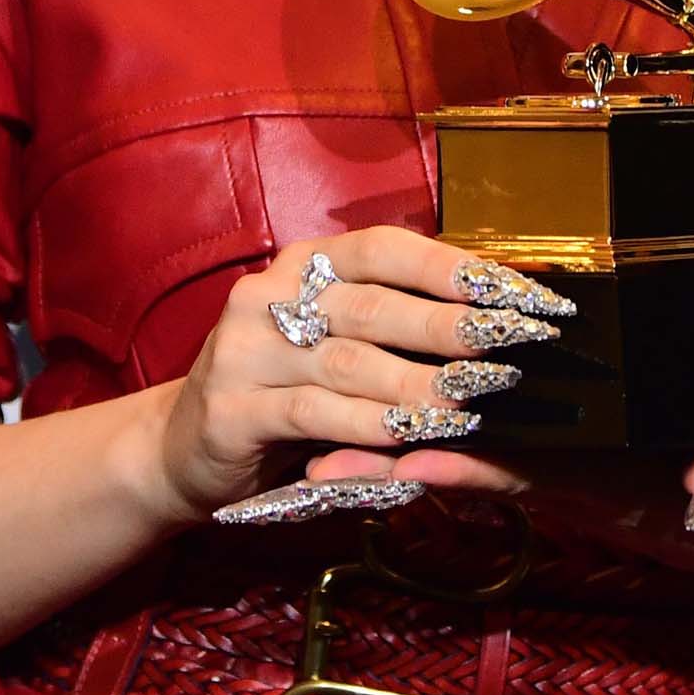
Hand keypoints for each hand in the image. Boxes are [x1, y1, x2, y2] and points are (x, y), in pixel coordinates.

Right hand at [140, 225, 574, 523]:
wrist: (182, 446)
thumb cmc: (282, 390)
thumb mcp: (333, 348)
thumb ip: (392, 336)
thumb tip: (489, 330)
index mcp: (303, 264)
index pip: (384, 248)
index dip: (448, 266)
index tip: (511, 290)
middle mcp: (269, 294)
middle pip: (374, 305)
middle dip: (450, 327)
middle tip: (510, 347)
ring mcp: (245, 349)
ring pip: (349, 361)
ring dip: (418, 384)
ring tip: (473, 401)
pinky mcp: (233, 408)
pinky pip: (313, 413)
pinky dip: (366, 425)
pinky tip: (408, 435)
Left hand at [332, 442, 693, 591]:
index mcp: (610, 483)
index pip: (524, 470)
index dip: (464, 463)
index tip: (404, 457)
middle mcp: (572, 477)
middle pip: (473, 463)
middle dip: (399, 461)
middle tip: (316, 464)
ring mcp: (568, 467)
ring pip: (475, 451)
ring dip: (403, 449)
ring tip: (322, 453)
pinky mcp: (576, 457)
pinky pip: (502, 447)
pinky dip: (450, 437)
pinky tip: (399, 427)